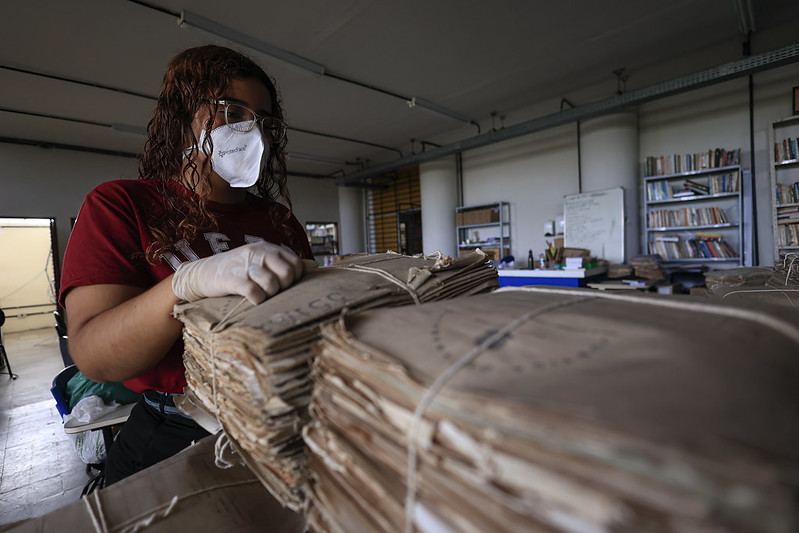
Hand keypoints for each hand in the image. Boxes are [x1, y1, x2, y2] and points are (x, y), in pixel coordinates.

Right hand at [172, 241, 302, 303]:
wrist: (203, 272)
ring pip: (272, 284)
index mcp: (268, 247)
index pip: (296, 263)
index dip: (295, 278)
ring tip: (261, 295)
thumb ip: (282, 262)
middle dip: (284, 288)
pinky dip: (257, 300)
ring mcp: (245, 265)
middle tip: (273, 292)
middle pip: (287, 273)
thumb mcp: (259, 260)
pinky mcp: (232, 279)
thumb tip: (313, 267)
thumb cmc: (237, 270)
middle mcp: (258, 252)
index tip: (285, 285)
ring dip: (270, 295)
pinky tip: (253, 300)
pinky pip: (254, 292)